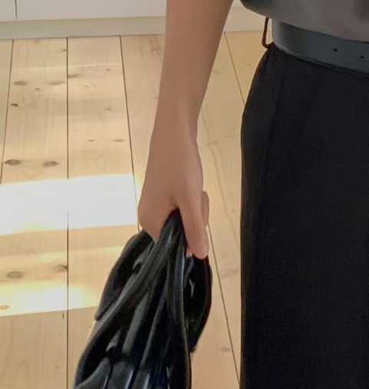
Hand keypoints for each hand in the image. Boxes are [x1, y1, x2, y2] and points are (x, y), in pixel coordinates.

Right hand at [137, 118, 211, 259]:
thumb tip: (200, 256)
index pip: (174, 247)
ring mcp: (154, 205)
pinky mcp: (161, 194)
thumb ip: (195, 229)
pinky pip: (181, 207)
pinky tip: (192, 184)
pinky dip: (191, 198)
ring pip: (183, 218)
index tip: (197, 217)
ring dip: (195, 206)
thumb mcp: (191, 200)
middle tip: (197, 196)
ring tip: (195, 187)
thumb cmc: (180, 166)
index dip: (191, 236)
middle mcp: (148, 217)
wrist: (174, 132)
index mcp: (150, 222)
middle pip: (180, 232)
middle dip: (195, 217)